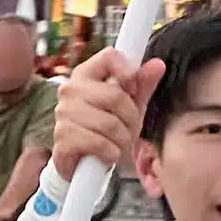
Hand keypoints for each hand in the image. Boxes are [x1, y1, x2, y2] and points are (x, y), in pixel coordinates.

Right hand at [51, 48, 164, 182]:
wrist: (85, 164)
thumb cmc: (107, 129)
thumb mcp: (130, 106)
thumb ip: (142, 86)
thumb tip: (158, 65)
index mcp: (85, 74)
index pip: (109, 56)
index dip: (128, 72)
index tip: (134, 90)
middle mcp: (71, 89)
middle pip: (115, 96)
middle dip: (131, 118)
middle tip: (130, 128)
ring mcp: (64, 113)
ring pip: (110, 124)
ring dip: (122, 140)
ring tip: (118, 143)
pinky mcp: (63, 138)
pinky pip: (99, 143)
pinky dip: (110, 153)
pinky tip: (107, 153)